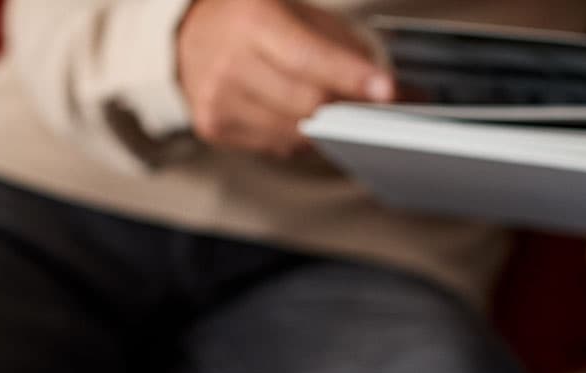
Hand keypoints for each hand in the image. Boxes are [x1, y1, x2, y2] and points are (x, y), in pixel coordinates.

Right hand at [177, 0, 393, 157]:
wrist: (189, 34)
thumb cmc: (253, 21)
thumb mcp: (296, 14)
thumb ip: (342, 48)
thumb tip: (396, 92)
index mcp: (253, 18)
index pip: (310, 57)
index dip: (351, 76)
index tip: (387, 91)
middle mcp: (229, 57)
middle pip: (309, 102)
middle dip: (344, 105)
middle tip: (364, 103)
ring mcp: (219, 96)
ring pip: (296, 131)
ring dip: (319, 123)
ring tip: (316, 100)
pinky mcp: (214, 125)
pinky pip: (278, 145)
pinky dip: (294, 135)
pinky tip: (285, 110)